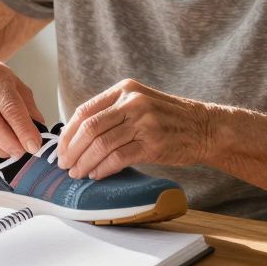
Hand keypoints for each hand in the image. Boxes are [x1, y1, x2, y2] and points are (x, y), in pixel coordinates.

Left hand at [57, 79, 211, 179]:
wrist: (205, 127)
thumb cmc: (169, 119)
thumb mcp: (140, 103)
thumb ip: (113, 112)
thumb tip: (78, 135)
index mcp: (125, 90)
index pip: (85, 111)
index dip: (68, 133)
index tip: (60, 149)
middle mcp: (133, 103)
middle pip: (89, 128)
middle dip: (72, 150)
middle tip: (65, 165)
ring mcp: (144, 122)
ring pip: (101, 144)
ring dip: (85, 163)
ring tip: (78, 174)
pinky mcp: (153, 144)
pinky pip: (118, 158)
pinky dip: (103, 169)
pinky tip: (96, 175)